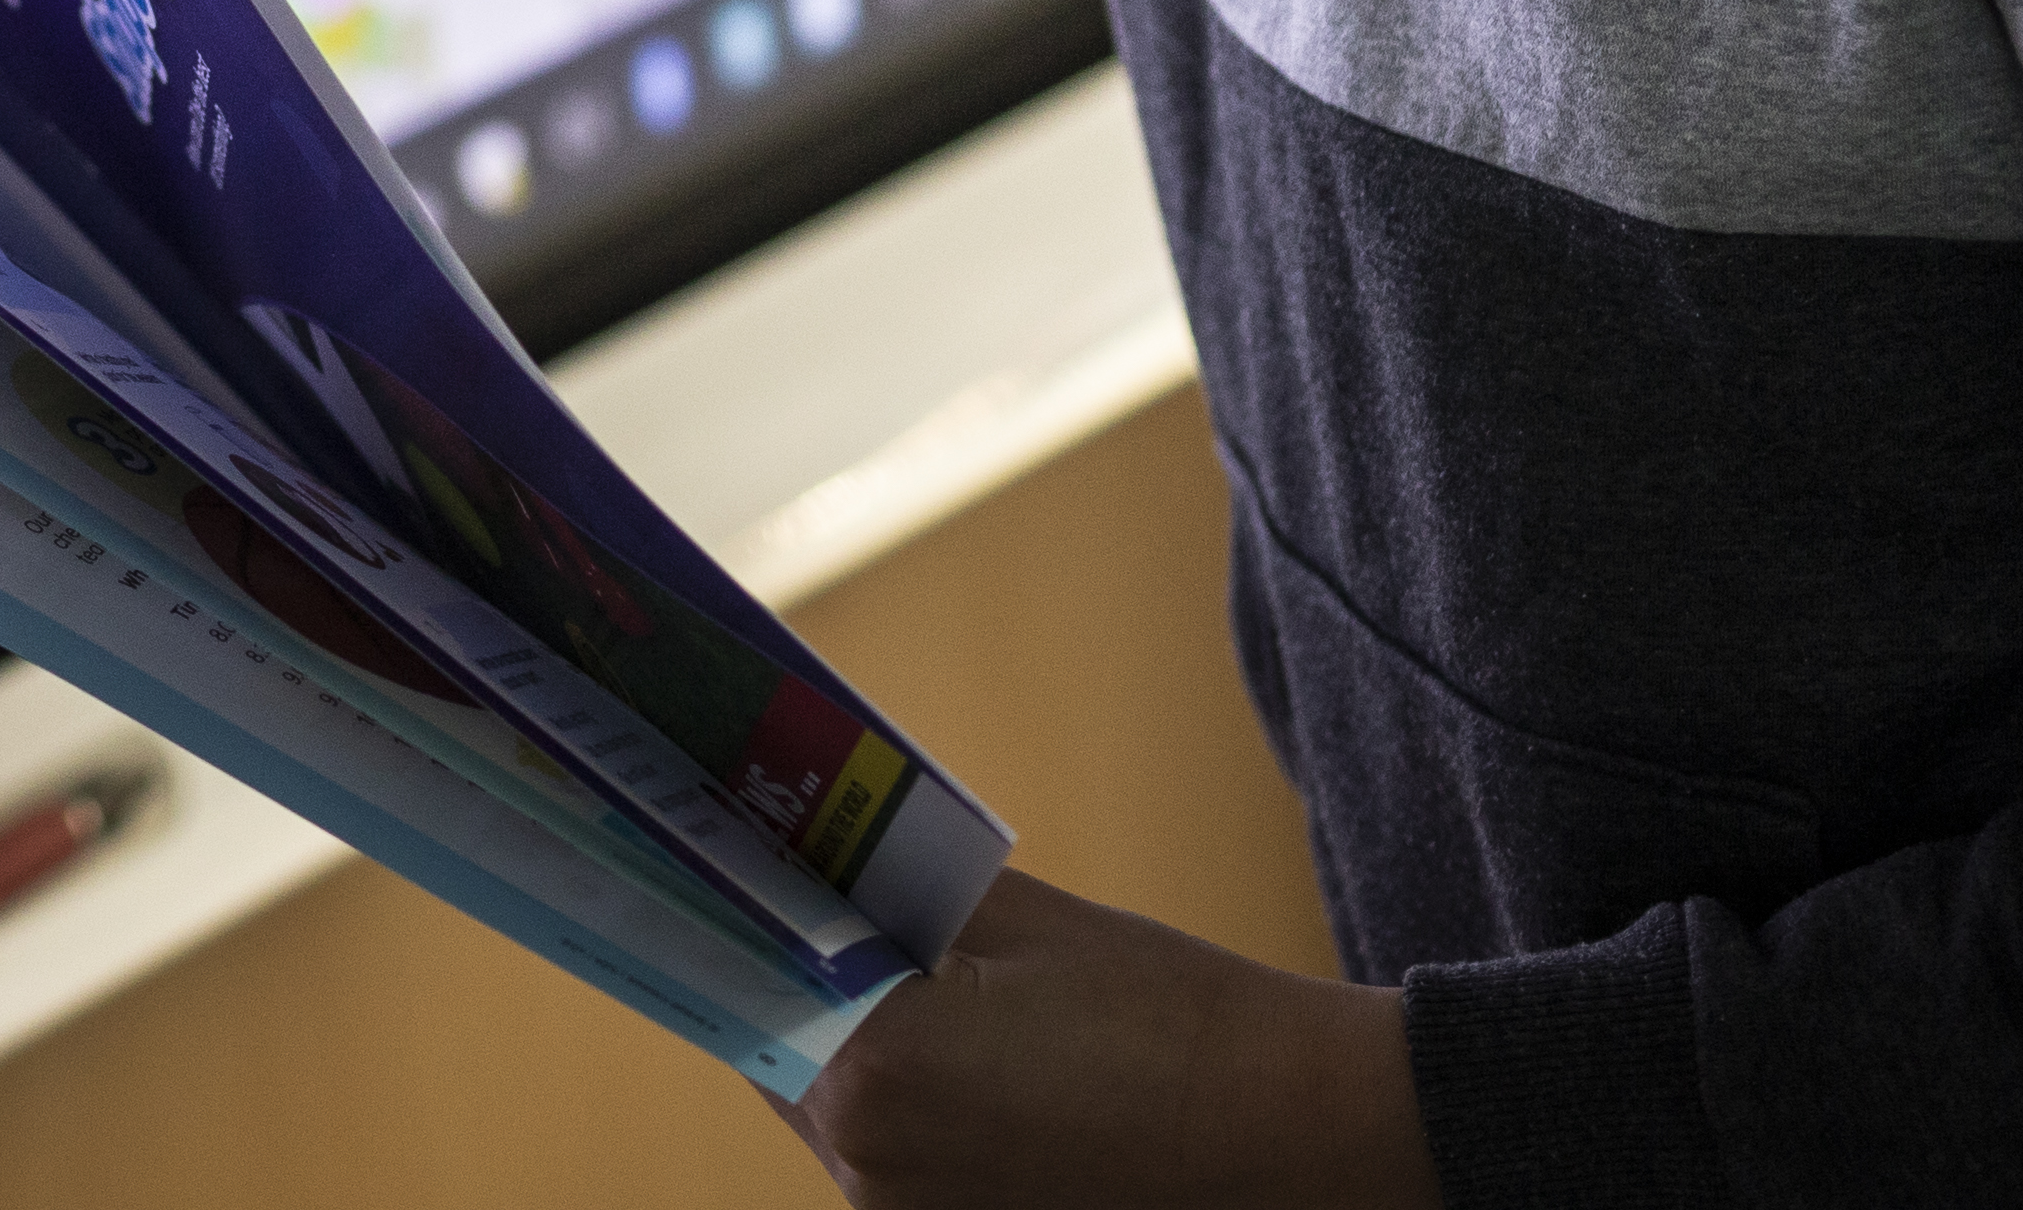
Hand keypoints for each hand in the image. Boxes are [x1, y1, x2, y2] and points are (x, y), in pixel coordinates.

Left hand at [785, 875, 1436, 1209]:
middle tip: (817, 897)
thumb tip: (811, 852)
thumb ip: (896, 889)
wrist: (1299, 1132)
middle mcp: (872, 1170)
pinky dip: (910, 1104)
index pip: (749, 981)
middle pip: (784, 1054)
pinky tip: (966, 1051)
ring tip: (912, 972)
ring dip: (851, 1045)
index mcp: (874, 1070)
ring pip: (836, 1115)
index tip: (724, 861)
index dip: (737, 916)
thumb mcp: (1022, 918)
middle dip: (797, 978)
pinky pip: (895, 1161)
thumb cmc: (1172, 1015)